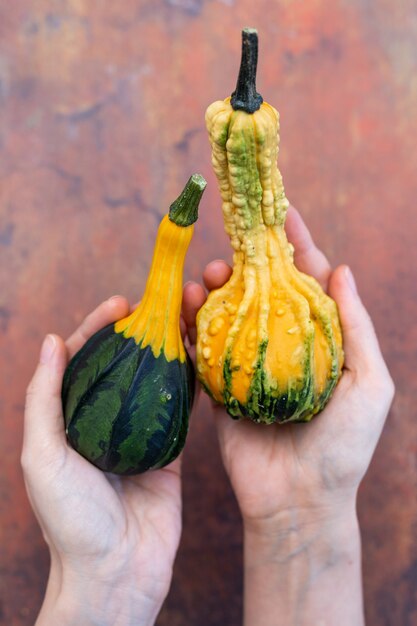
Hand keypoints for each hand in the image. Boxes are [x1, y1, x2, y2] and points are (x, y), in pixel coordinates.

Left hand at [22, 297, 182, 625]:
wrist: (117, 573)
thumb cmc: (71, 520)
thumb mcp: (43, 455)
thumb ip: (44, 399)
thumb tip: (52, 340)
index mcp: (73, 419)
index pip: (86, 359)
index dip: (100, 326)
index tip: (121, 303)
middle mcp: (107, 421)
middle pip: (125, 363)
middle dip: (141, 330)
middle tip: (161, 302)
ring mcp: (142, 434)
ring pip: (156, 380)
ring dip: (169, 348)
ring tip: (186, 318)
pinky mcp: (172, 450)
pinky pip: (183, 409)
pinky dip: (191, 381)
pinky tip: (201, 355)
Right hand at [182, 206, 394, 624]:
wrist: (299, 502)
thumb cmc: (343, 447)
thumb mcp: (370, 385)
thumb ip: (356, 328)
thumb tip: (342, 270)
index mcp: (321, 340)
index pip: (308, 280)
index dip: (297, 245)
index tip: (281, 212)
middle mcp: (284, 344)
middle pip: (261, 289)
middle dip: (245, 263)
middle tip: (230, 251)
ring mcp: (250, 363)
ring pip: (228, 312)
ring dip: (214, 289)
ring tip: (204, 277)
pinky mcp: (221, 385)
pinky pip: (203, 347)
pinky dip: (192, 324)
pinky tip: (185, 307)